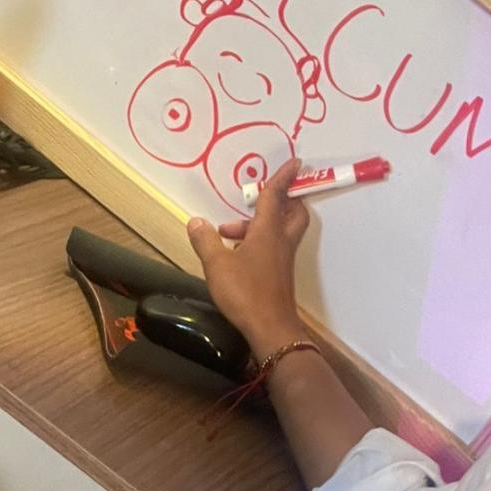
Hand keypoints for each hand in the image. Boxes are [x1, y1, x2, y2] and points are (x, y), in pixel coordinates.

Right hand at [187, 158, 308, 357]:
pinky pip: (272, 248)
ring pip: (279, 232)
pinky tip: (234, 255)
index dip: (284, 177)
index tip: (295, 162)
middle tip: (262, 198)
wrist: (270, 328)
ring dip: (257, 226)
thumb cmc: (245, 292)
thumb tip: (196, 221)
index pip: (277, 196)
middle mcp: (280, 242)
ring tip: (225, 233)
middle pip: (292, 213)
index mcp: (268, 231)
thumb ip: (205, 240)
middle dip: (282, 201)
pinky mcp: (280, 275)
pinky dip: (257, 243)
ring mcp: (283, 260)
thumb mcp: (217, 264)